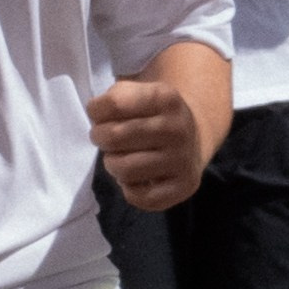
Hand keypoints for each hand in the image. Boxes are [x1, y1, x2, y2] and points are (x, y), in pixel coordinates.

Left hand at [89, 76, 205, 212]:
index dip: (96, 110)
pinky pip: (140, 197)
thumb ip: (113, 98)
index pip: (113, 103)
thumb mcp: (138, 92)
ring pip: (124, 169)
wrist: (192, 138)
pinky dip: (130, 190)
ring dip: (113, 165)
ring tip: (121, 158)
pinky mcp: (185, 186)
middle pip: (114, 137)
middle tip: (107, 139)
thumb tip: (98, 120)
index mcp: (166, 98)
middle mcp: (178, 128)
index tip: (102, 115)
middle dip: (100, 138)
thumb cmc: (152, 115)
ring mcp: (183, 159)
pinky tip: (137, 178)